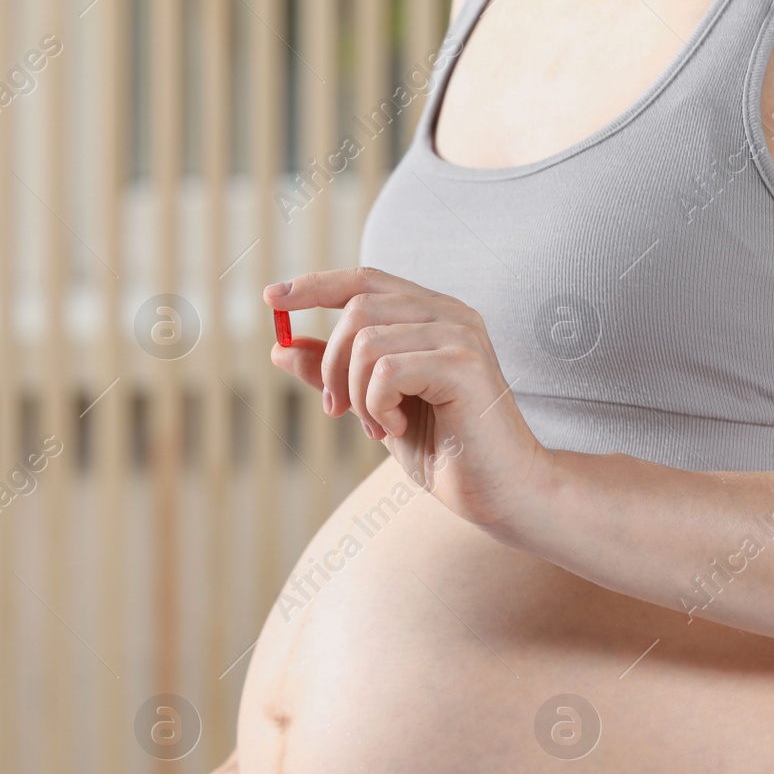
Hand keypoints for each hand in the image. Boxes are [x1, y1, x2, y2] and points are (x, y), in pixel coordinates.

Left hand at [265, 267, 550, 529]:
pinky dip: (376, 405)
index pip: (365, 279)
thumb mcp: (375, 408)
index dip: (315, 285)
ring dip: (356, 392)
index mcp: (433, 315)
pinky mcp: (464, 364)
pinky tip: (398, 427)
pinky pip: (386, 369)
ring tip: (378, 426)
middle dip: (330, 364)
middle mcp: (450, 314)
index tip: (272, 299)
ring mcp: (460, 335)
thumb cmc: (447, 452)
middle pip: (357, 307)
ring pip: (366, 340)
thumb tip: (280, 347)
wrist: (501, 493)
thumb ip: (335, 374)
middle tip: (337, 410)